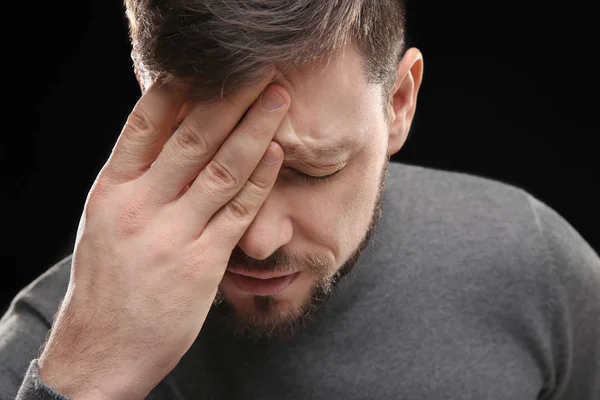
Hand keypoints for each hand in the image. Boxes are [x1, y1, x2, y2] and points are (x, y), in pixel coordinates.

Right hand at [37, 71, 288, 398]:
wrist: (102, 351)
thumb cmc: (107, 284)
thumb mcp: (106, 223)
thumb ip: (136, 182)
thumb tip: (171, 139)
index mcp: (112, 191)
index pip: (145, 125)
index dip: (179, 90)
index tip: (208, 67)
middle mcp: (140, 206)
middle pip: (192, 138)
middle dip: (231, 100)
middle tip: (259, 72)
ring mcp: (172, 234)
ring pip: (222, 168)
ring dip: (256, 130)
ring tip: (278, 101)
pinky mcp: (201, 263)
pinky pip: (238, 212)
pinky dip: (260, 180)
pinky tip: (276, 154)